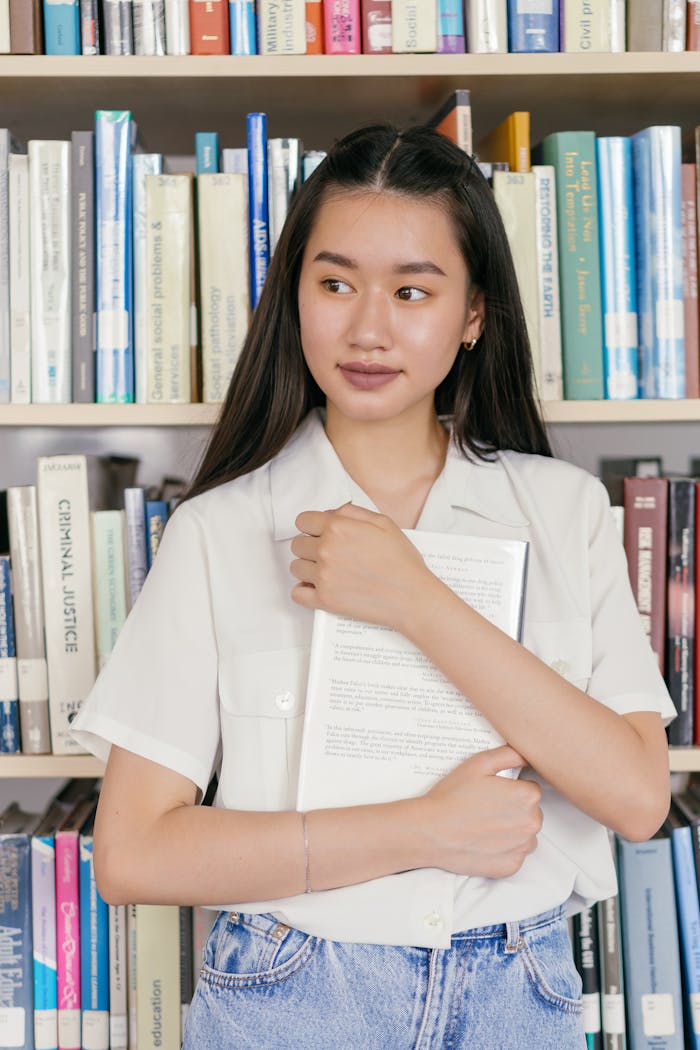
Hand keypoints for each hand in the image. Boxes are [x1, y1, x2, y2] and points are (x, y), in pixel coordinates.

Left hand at [289, 503, 435, 630]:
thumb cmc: (401, 561)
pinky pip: (297, 593)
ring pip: (295, 567)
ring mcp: (323, 576)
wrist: (411, 596)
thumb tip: (330, 514)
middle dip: (309, 546)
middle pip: (297, 544)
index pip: (303, 521)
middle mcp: (326, 550)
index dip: (312, 526)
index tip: (319, 533)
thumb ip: (352, 512)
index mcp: (338, 528)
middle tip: (328, 553)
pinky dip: (304, 591)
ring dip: (307, 567)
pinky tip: (318, 587)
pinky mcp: (325, 600)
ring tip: (326, 570)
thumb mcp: (383, 523)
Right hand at [418, 745, 542, 878]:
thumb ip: (509, 754)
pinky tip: (484, 841)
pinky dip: (503, 850)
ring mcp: (522, 847)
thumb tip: (526, 754)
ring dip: (511, 830)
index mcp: (527, 796)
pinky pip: (515, 855)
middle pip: (530, 812)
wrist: (431, 831)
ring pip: (525, 835)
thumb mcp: (479, 763)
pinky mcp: (511, 867)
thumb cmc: (453, 797)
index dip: (511, 789)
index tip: (494, 792)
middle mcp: (531, 823)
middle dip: (513, 809)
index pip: (531, 789)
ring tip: (484, 825)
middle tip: (486, 808)